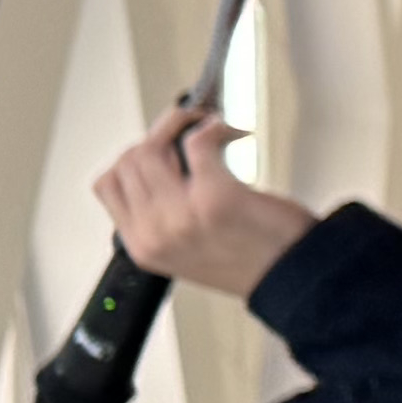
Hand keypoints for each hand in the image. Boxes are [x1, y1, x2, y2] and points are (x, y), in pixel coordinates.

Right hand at [91, 109, 315, 300]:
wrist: (294, 278)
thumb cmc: (253, 260)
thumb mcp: (188, 249)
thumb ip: (165, 217)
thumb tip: (164, 161)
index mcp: (142, 246)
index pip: (108, 185)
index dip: (133, 157)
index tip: (159, 147)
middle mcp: (154, 232)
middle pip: (129, 160)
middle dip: (158, 135)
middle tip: (186, 129)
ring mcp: (181, 215)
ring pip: (151, 147)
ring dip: (179, 124)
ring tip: (206, 125)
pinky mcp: (216, 197)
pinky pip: (197, 142)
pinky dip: (213, 127)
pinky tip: (230, 132)